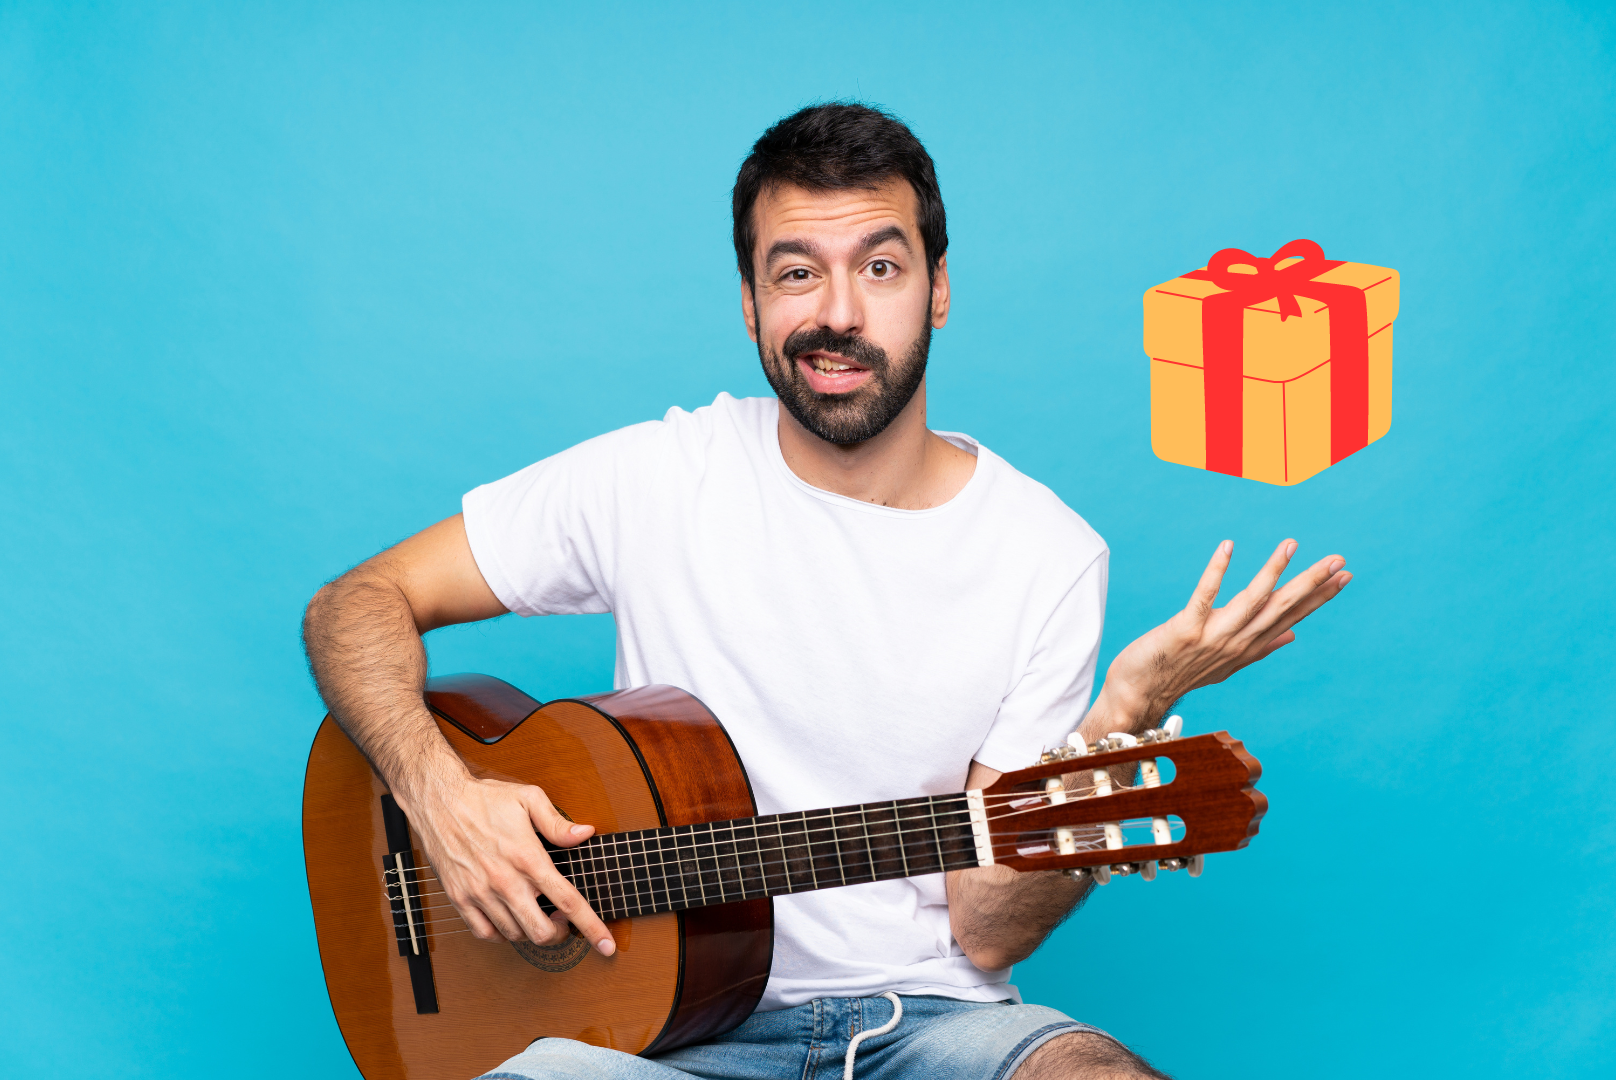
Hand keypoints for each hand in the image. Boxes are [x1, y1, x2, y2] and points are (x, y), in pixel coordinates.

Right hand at [401, 773, 616, 954]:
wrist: (439, 801)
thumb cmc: (484, 798)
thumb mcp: (529, 798)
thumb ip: (558, 822)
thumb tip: (585, 834)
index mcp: (528, 858)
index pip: (568, 901)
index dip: (592, 927)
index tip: (607, 945)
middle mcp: (505, 881)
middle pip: (541, 932)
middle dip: (561, 934)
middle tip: (563, 920)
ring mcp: (480, 893)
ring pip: (515, 935)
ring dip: (532, 931)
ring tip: (537, 912)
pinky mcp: (460, 898)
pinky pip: (485, 933)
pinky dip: (502, 934)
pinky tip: (510, 918)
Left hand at [1100, 539, 1350, 725]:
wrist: (1142, 694)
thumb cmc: (1181, 673)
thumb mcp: (1228, 663)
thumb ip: (1261, 646)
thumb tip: (1292, 633)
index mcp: (1249, 647)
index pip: (1293, 616)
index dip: (1320, 597)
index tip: (1344, 576)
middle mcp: (1237, 642)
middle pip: (1281, 607)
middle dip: (1311, 583)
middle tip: (1339, 560)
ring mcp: (1213, 637)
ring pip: (1251, 600)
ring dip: (1273, 571)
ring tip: (1291, 544)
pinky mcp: (1185, 630)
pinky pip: (1204, 597)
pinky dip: (1216, 572)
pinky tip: (1228, 547)